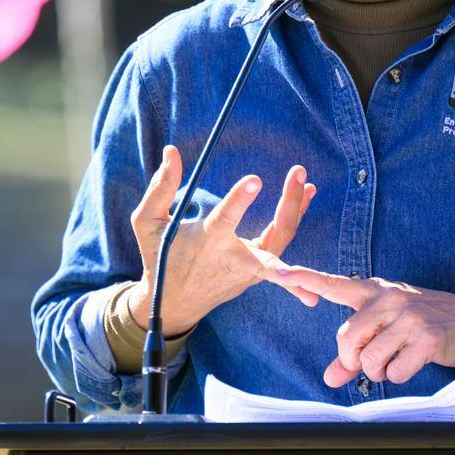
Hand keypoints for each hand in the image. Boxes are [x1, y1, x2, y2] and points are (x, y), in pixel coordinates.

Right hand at [127, 146, 316, 332]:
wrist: (174, 304)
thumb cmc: (158, 258)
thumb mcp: (146, 222)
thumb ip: (160, 187)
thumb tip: (172, 150)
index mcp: (206, 242)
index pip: (226, 219)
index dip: (240, 199)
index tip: (256, 179)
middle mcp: (234, 258)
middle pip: (273, 234)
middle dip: (289, 206)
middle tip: (300, 176)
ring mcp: (250, 271)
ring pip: (282, 239)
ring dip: (297, 210)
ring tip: (307, 183)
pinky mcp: (256, 275)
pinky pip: (280, 246)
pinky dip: (292, 222)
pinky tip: (304, 198)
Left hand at [267, 265, 454, 390]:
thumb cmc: (425, 324)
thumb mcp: (389, 330)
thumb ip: (355, 354)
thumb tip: (329, 379)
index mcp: (375, 292)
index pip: (334, 284)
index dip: (305, 279)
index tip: (279, 273)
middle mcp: (389, 299)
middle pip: (346, 340)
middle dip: (354, 361)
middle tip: (370, 363)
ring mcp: (410, 317)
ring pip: (370, 360)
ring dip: (379, 372)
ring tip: (396, 361)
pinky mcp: (428, 338)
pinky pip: (396, 370)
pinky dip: (400, 375)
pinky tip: (413, 363)